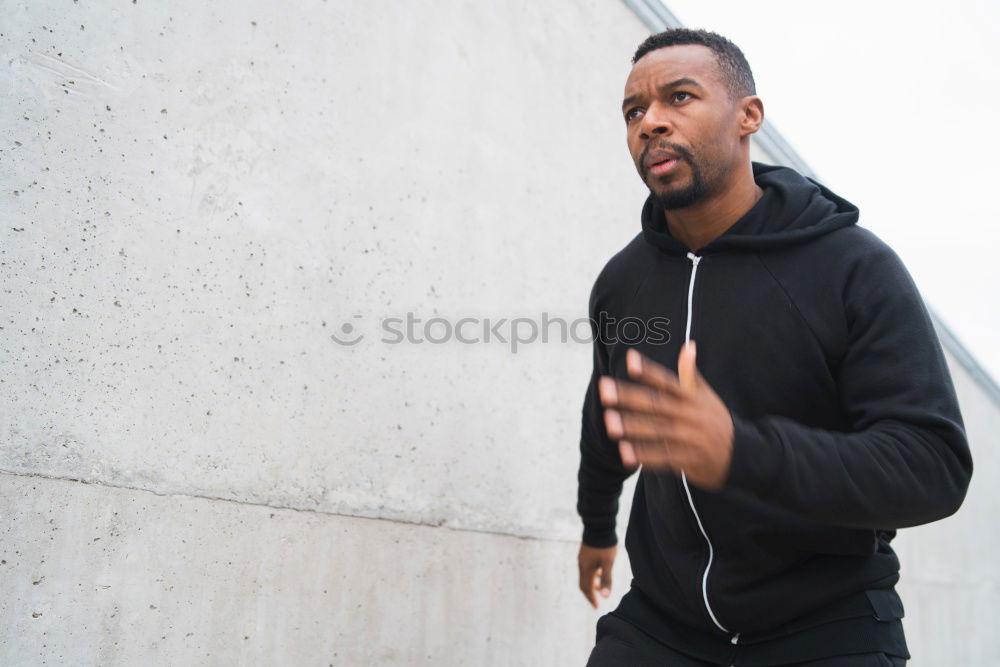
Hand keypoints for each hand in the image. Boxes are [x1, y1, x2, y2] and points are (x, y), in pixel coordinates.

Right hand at [578, 543, 615, 608]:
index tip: (596, 606)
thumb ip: (607, 579)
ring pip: (585, 575)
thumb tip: (606, 597)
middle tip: (597, 600)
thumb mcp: (608, 563)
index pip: (586, 588)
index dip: (591, 598)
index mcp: (586, 569)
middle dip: (590, 593)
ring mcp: (583, 558)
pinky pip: (586, 568)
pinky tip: (599, 572)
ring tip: (601, 587)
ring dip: (592, 583)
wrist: (598, 527)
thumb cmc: (604, 545)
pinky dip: (592, 575)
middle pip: (584, 583)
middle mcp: (582, 565)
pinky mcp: (585, 553)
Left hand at [598, 341, 733, 489]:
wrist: (743, 455)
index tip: (630, 359)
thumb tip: (688, 346)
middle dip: (629, 398)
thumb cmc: (716, 420)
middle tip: (604, 391)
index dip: (649, 371)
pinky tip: (624, 453)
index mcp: (692, 397)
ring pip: (657, 432)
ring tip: (608, 423)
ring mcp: (690, 439)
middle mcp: (690, 416)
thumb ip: (691, 374)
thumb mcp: (707, 396)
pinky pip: (664, 458)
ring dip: (632, 428)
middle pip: (656, 405)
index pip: (667, 381)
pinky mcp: (688, 460)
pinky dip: (644, 456)